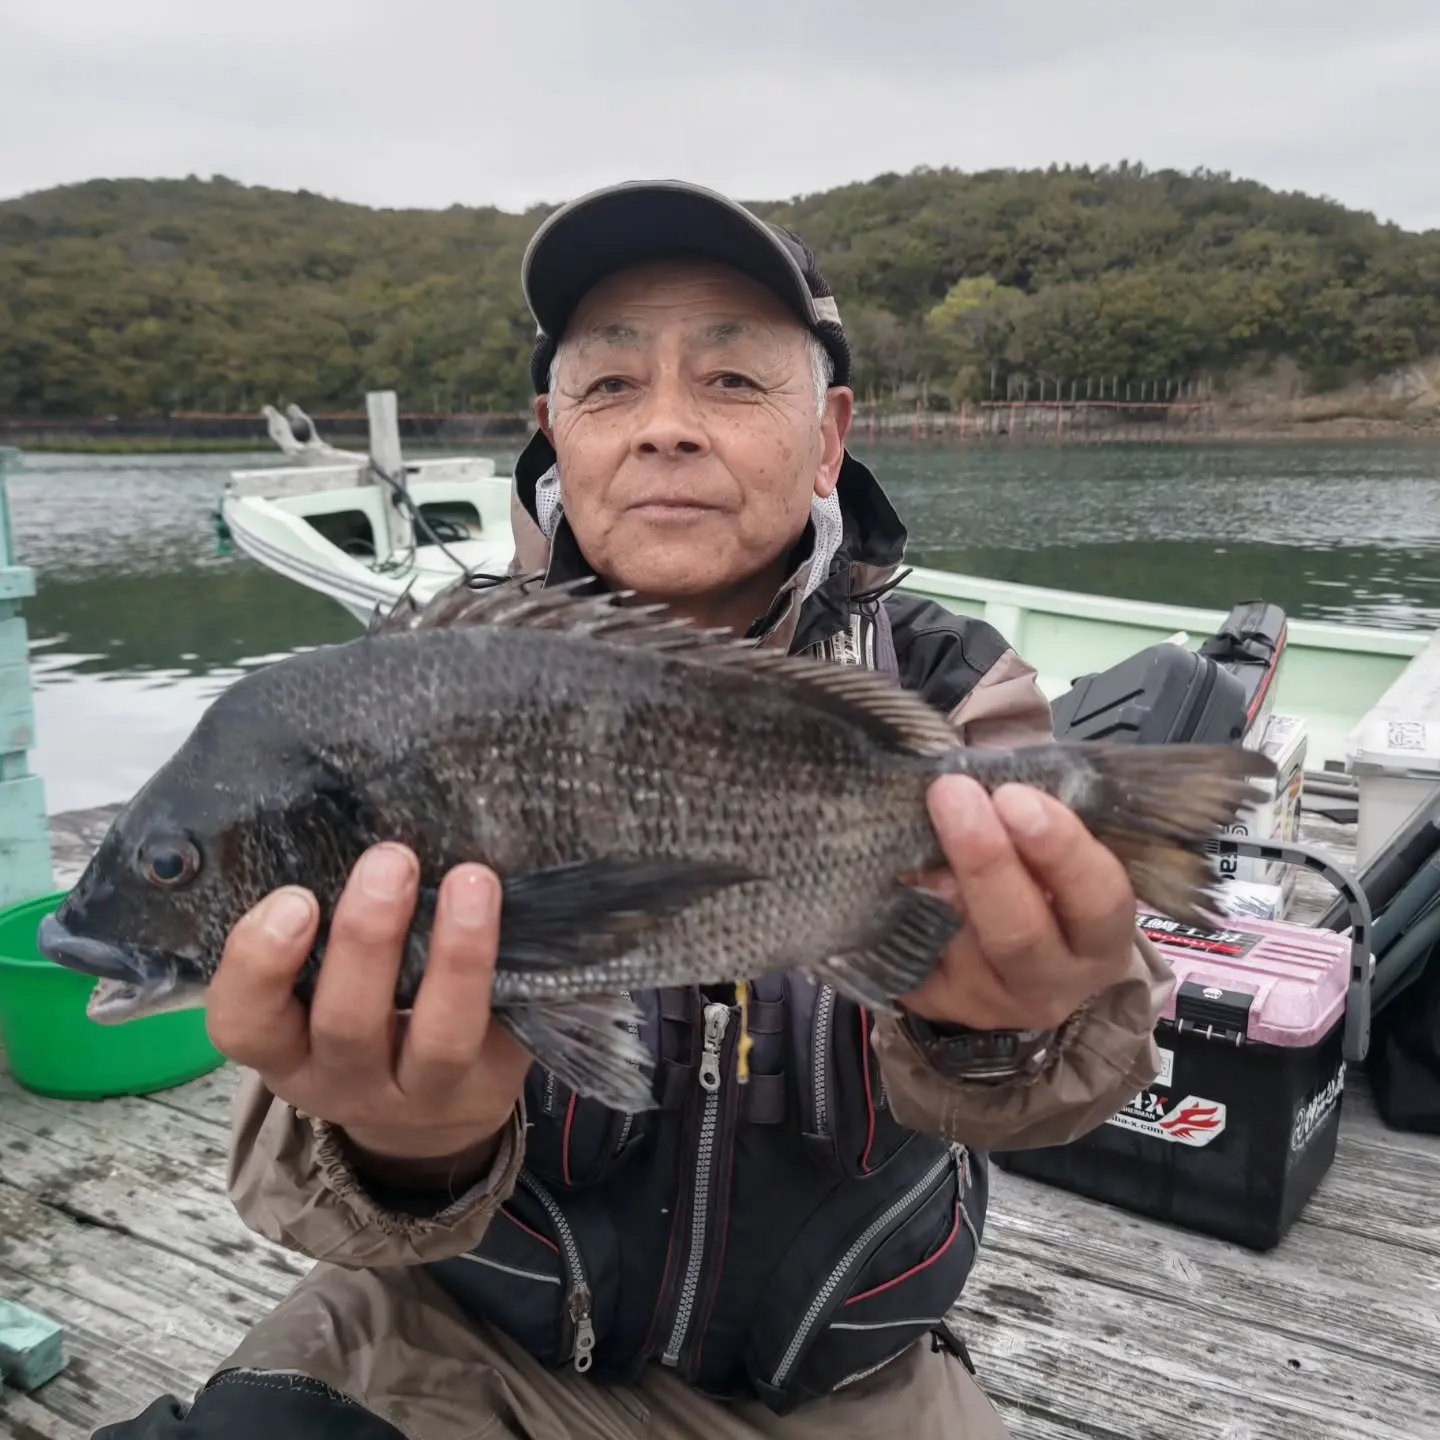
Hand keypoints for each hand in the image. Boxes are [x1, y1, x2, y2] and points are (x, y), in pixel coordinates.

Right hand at [207, 843, 531, 1173]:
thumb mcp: (316, 996)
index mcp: (287, 1052)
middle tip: (390, 860)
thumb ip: (320, 935)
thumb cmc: (365, 1020)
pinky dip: (510, 977)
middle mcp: (346, 1081)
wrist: (429, 1114)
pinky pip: (505, 1036)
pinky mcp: (491, 1086)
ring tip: (472, 882)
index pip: (244, 1023)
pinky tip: (527, 922)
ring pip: (440, 1040)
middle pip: (346, 1024)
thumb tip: (353, 823)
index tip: (294, 899)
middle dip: (367, 938)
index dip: (259, 965)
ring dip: (458, 958)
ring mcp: (423, 1094)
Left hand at [901, 776, 1138, 1032]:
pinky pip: (902, 951)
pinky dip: (890, 903)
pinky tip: (879, 867)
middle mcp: (1049, 982)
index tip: (1015, 796)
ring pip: (952, 939)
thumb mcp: (1064, 862)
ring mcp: (986, 1001)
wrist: (1017, 975)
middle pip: (1017, 932)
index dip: (1060, 849)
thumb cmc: (1044, 891)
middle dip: (983, 859)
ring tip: (906, 826)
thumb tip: (982, 772)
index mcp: (1098, 939)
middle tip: (952, 793)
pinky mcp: (931, 1005)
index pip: (1096, 898)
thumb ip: (1037, 821)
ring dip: (928, 878)